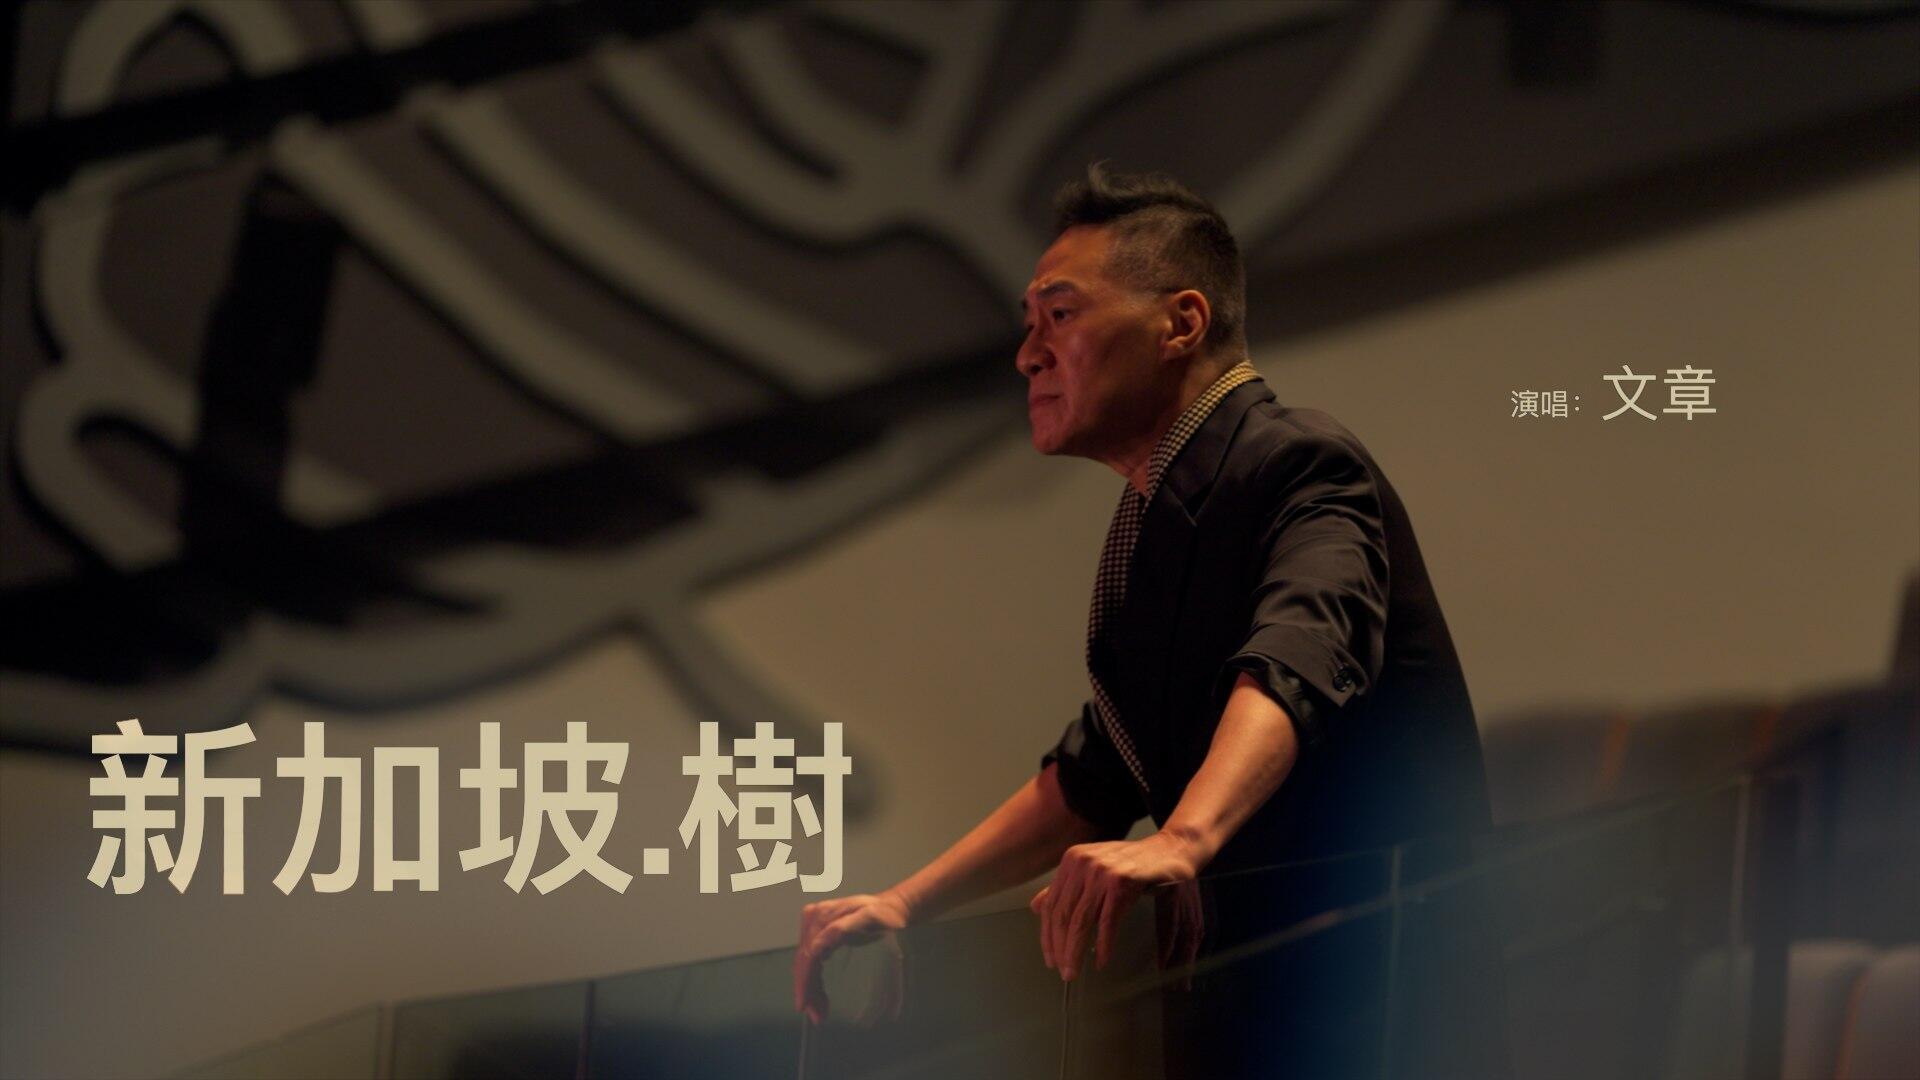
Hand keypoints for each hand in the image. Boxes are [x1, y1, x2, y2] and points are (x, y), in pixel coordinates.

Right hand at [794, 890, 910, 1024]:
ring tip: (819, 1011)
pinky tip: (820, 994)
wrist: (890, 906)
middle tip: (817, 1017)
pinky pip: (810, 957)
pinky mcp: (816, 930)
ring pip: (805, 962)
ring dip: (810, 988)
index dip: (805, 981)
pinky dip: (813, 978)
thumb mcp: (870, 918)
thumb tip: (819, 946)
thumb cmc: (884, 915)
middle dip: (808, 990)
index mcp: (826, 918)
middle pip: (804, 960)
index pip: (809, 954)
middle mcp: (815, 918)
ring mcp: (814, 923)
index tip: (805, 1006)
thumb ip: (845, 928)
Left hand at [1028, 831, 1199, 980]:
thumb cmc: (1133, 862)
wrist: (1170, 849)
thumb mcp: (1094, 870)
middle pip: (1062, 915)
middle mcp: (1082, 863)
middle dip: (1059, 949)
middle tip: (1063, 972)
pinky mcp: (1123, 882)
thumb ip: (1067, 887)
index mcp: (1072, 860)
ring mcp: (1102, 871)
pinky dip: (1103, 945)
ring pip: (1081, 921)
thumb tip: (1036, 907)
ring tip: (1075, 972)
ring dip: (1075, 952)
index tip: (1050, 958)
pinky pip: (1108, 922)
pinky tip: (1101, 961)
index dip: (1047, 936)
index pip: (1051, 905)